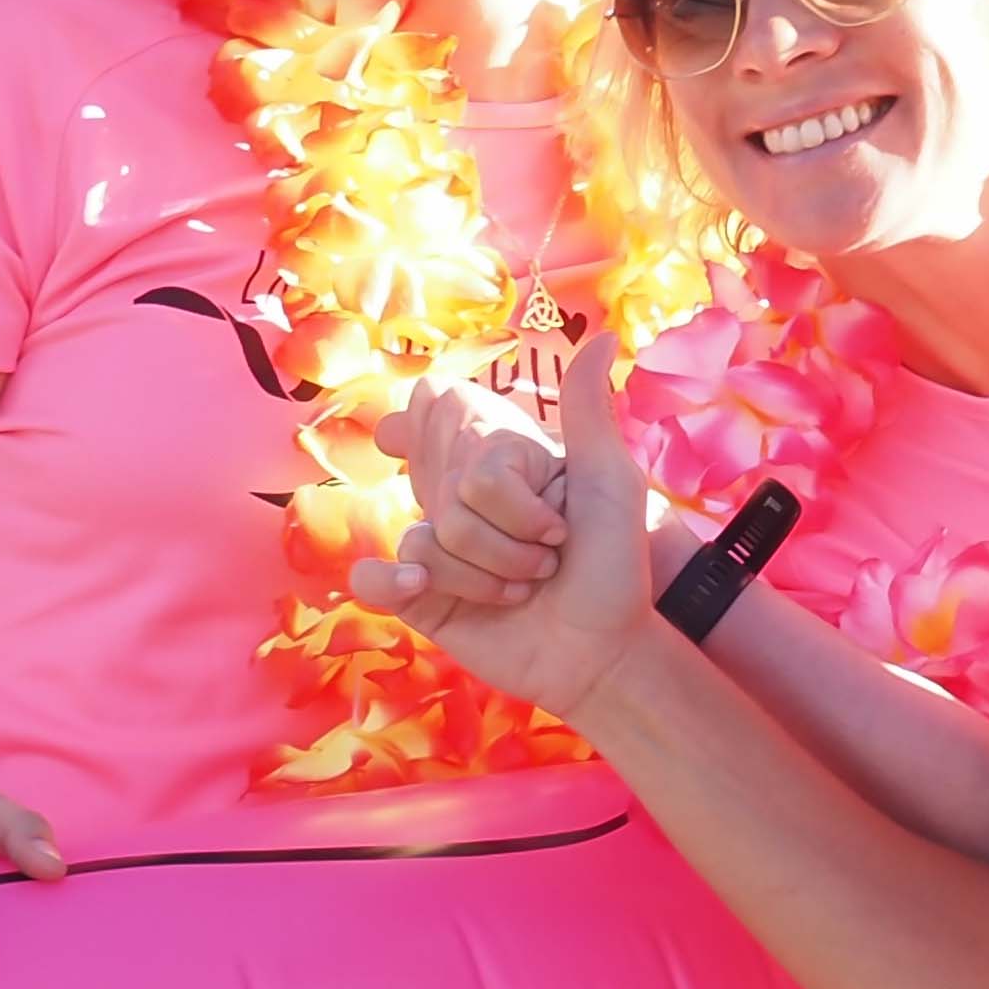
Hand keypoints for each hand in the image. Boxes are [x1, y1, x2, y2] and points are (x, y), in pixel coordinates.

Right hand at [352, 333, 670, 726]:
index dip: (508, 495)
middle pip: (446, 500)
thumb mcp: (609, 481)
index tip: (550, 520)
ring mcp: (439, 553)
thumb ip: (588, 410)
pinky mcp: (421, 601)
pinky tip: (423, 589)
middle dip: (509, 542)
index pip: (470, 458)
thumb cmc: (614, 565)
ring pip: (424, 541)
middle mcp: (464, 505)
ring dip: (483, 576)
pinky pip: (374, 578)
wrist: (603, 652)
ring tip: (523, 594)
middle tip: (549, 561)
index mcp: (500, 472)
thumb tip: (603, 336)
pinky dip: (390, 582)